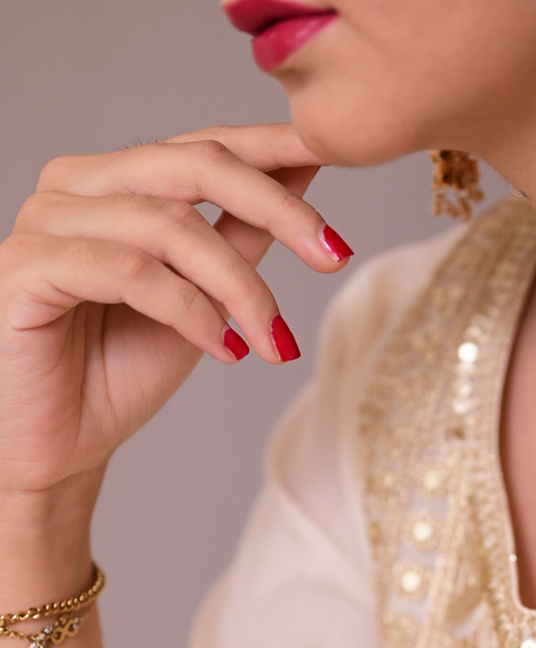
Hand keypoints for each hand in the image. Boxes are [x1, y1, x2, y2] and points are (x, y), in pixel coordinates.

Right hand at [0, 123, 347, 536]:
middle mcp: (74, 187)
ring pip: (168, 225)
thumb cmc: (119, 372)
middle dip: (276, 209)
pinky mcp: (27, 270)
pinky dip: (190, 311)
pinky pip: (129, 273)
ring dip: (239, 287)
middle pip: (192, 166)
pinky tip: (225, 351)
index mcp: (113, 182)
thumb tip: (299, 175)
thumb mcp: (203, 299)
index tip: (338, 157)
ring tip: (272, 341)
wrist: (61, 446)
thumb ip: (239, 236)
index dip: (272, 148)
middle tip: (331, 255)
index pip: (202, 146)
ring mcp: (45, 223)